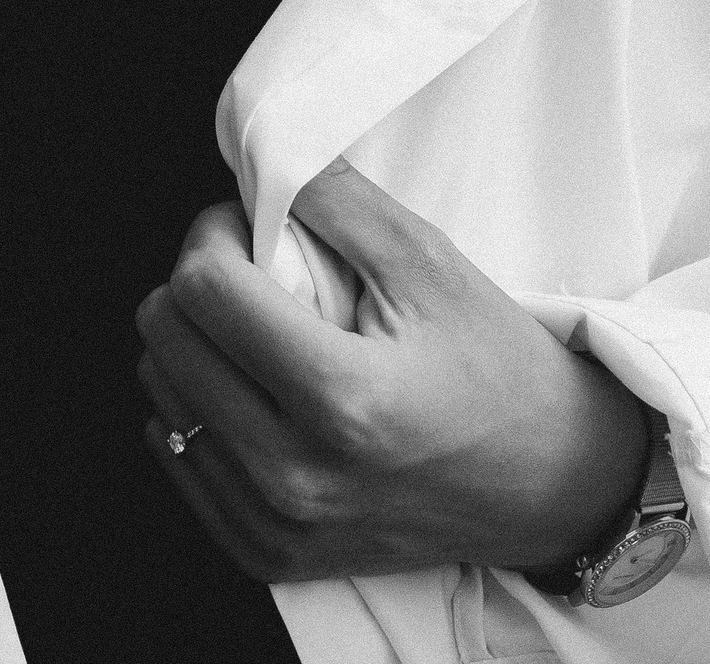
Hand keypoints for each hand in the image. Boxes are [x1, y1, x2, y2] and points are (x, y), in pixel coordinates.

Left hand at [135, 166, 650, 583]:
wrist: (549, 482)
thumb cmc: (494, 364)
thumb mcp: (428, 260)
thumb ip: (333, 199)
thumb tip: (253, 157)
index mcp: (341, 399)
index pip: (203, 290)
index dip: (214, 233)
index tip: (251, 225)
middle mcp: (296, 474)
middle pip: (164, 339)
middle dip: (199, 282)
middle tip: (258, 272)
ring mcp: (278, 524)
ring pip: (160, 395)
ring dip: (197, 343)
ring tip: (266, 333)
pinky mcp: (269, 552)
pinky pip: (176, 457)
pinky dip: (200, 407)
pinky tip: (256, 387)